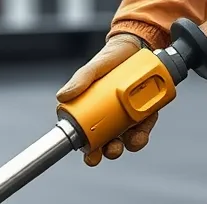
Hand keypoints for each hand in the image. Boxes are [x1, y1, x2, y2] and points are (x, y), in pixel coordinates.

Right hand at [56, 33, 159, 166]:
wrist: (136, 46)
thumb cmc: (110, 58)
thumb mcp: (94, 68)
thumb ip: (80, 80)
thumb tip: (62, 96)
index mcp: (91, 114)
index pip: (86, 137)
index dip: (88, 151)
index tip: (91, 155)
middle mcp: (108, 120)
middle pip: (107, 144)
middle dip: (109, 152)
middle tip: (110, 150)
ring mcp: (127, 118)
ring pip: (126, 141)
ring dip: (127, 146)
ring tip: (130, 141)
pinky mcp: (144, 114)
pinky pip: (143, 129)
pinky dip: (142, 134)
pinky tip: (141, 132)